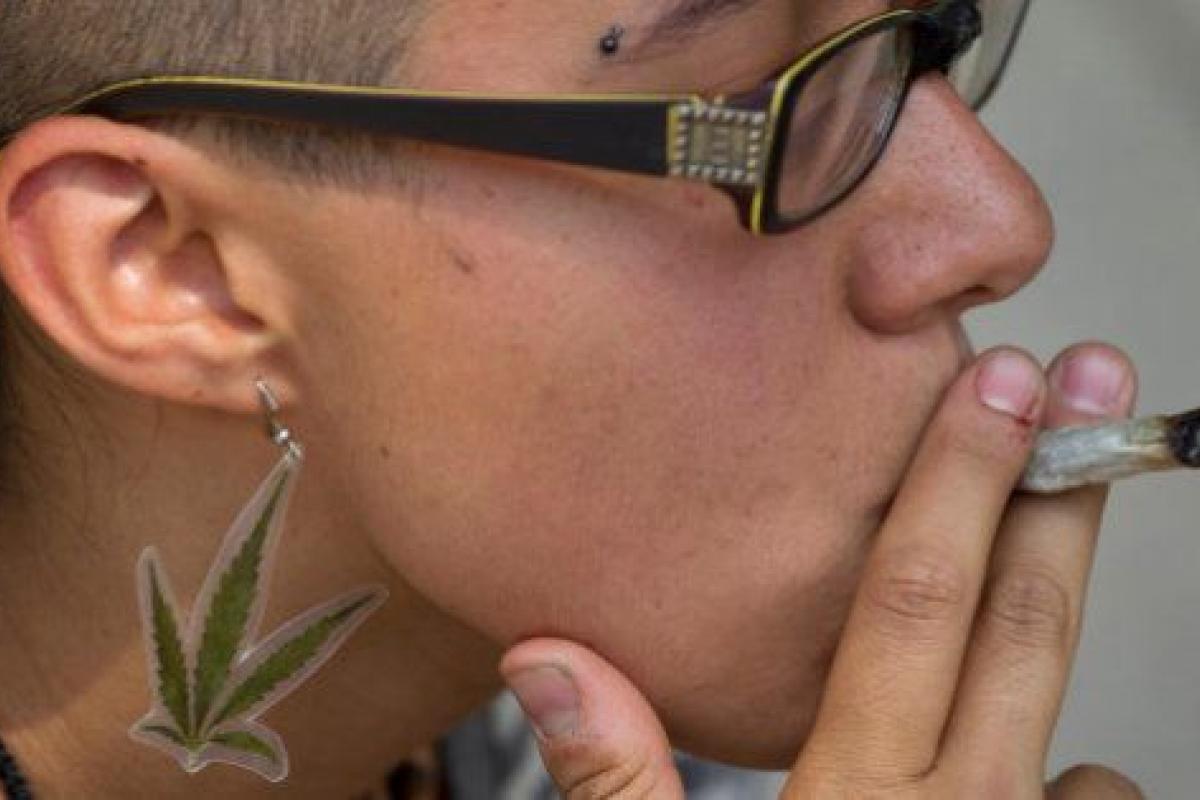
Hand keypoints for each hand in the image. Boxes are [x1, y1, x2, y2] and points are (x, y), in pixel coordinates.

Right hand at [501, 344, 1144, 798]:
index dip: (957, 484)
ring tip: (1076, 506)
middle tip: (1092, 380)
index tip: (997, 386)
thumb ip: (613, 775)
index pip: (911, 604)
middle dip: (1055, 494)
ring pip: (1070, 715)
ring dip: (1069, 612)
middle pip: (1016, 629)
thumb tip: (549, 655)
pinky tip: (1065, 764)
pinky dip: (1082, 775)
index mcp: (852, 799)